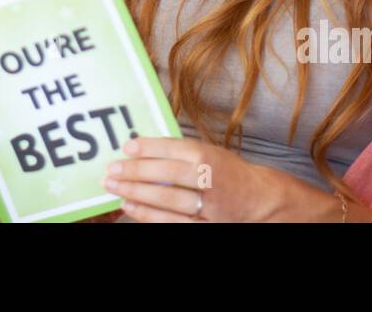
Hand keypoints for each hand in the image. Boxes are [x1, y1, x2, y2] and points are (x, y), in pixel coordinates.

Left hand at [102, 136, 339, 221]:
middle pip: (168, 176)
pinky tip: (130, 208)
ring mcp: (209, 207)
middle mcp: (211, 180)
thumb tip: (141, 147)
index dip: (150, 147)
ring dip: (137, 195)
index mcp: (211, 157)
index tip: (127, 146)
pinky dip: (148, 216)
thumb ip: (181, 151)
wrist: (261, 201)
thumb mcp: (210, 153)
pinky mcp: (205, 226)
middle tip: (111, 170)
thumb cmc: (229, 172)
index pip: (176, 149)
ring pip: (168, 201)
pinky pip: (172, 222)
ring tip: (114, 189)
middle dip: (135, 174)